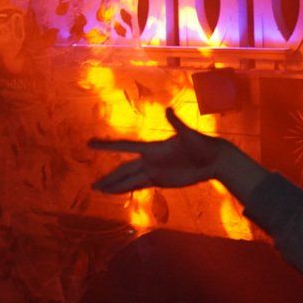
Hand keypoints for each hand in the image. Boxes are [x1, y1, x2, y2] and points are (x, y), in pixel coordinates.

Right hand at [91, 110, 257, 194]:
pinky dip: (127, 189)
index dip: (107, 146)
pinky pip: (139, 186)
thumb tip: (168, 110)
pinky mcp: (161, 180)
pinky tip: (117, 192)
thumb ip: (176, 123)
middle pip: (123, 170)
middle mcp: (148, 159)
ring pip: (128, 180)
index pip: (124, 147)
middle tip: (92, 185)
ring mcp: (153, 171)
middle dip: (108, 178)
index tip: (90, 143)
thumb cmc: (202, 144)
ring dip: (114, 185)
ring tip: (99, 190)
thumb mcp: (189, 134)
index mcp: (151, 148)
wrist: (213, 159)